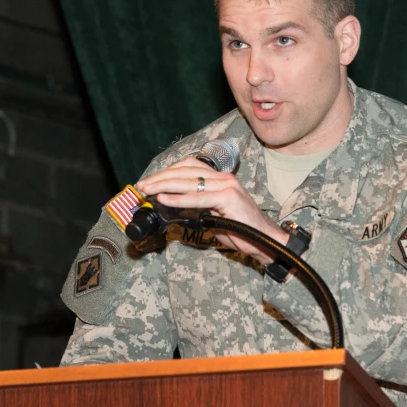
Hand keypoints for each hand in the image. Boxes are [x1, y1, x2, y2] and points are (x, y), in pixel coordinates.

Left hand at [136, 157, 287, 264]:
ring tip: (147, 190)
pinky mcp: (228, 199)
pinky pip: (198, 198)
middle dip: (160, 177)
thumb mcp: (214, 215)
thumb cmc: (241, 230)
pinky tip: (163, 199)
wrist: (265, 240)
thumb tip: (172, 206)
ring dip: (164, 185)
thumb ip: (197, 207)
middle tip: (142, 185)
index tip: (150, 181)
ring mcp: (227, 187)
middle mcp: (224, 178)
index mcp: (221, 178)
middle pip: (186, 171)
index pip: (190, 166)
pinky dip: (178, 198)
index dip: (168, 171)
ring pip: (189, 181)